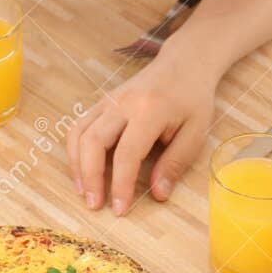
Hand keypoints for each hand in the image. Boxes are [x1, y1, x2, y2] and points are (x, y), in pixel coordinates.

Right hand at [67, 47, 218, 212]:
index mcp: (149, 110)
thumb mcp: (196, 133)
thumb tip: (158, 195)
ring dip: (77, 165)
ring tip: (84, 191)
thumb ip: (175, 163)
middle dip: (91, 177)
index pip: (127, 153)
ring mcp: (108, 100)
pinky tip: (82, 170)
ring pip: (79, 133)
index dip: (121, 184)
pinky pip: (79, 126)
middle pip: (93, 142)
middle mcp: (123, 103)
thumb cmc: (193, 99)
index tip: (120, 209)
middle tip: (94, 205)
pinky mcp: (101, 102)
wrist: (184, 63)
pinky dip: (76, 150)